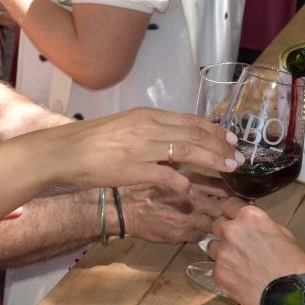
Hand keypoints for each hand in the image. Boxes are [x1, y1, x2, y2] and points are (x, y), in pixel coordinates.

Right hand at [32, 107, 240, 195]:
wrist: (65, 151)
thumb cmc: (94, 142)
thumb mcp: (127, 127)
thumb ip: (152, 134)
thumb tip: (176, 147)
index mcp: (147, 116)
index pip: (190, 120)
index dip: (214, 130)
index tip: (231, 139)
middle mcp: (148, 127)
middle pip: (195, 134)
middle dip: (220, 146)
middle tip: (238, 157)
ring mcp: (141, 147)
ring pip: (187, 151)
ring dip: (212, 160)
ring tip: (228, 169)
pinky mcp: (133, 169)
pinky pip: (166, 175)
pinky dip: (181, 181)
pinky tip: (191, 189)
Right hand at [120, 178, 227, 243]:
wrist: (125, 206)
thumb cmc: (146, 187)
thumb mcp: (171, 173)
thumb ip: (192, 177)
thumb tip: (212, 178)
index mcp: (193, 181)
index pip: (224, 187)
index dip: (233, 193)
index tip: (236, 196)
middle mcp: (195, 198)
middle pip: (225, 207)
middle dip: (228, 210)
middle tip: (229, 213)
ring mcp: (189, 218)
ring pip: (215, 224)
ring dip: (215, 224)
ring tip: (211, 223)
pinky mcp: (182, 234)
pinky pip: (200, 236)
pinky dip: (200, 234)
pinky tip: (194, 230)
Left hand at [209, 199, 304, 304]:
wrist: (291, 296)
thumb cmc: (293, 263)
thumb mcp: (282, 233)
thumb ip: (260, 224)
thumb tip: (250, 224)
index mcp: (249, 216)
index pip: (228, 205)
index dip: (233, 214)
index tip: (236, 221)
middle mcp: (231, 230)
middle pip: (218, 225)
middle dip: (226, 233)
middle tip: (239, 245)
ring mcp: (222, 252)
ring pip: (214, 247)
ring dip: (223, 252)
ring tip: (240, 264)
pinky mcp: (218, 273)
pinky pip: (216, 267)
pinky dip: (225, 272)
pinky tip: (240, 279)